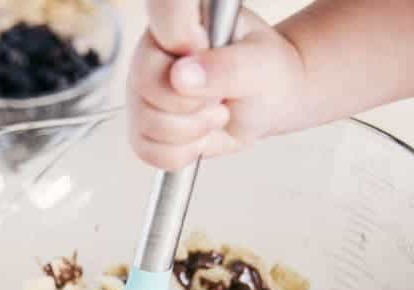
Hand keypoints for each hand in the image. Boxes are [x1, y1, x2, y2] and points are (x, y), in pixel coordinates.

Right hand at [127, 0, 305, 169]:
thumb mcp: (260, 66)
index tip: (205, 50)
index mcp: (182, 18)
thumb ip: (227, 67)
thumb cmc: (267, 74)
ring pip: (146, 123)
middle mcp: (154, 50)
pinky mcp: (143, 122)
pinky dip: (180, 152)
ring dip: (192, 131)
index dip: (182, 40)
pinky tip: (199, 135)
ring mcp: (144, 88)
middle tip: (219, 97)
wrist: (270, 103)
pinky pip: (146, 149)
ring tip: (213, 114)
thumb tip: (180, 77)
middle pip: (147, 84)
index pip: (163, 11)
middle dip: (193, 105)